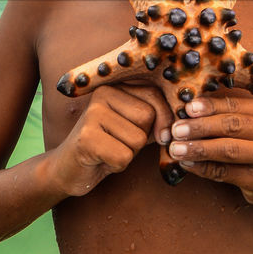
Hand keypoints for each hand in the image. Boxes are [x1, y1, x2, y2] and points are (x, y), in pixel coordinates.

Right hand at [47, 83, 173, 196]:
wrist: (68, 168)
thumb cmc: (109, 146)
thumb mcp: (136, 126)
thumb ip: (158, 117)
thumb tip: (184, 119)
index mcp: (115, 85)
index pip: (155, 97)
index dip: (162, 121)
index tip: (155, 134)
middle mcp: (102, 93)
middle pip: (148, 118)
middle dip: (140, 139)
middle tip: (119, 142)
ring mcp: (92, 114)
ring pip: (137, 140)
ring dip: (128, 153)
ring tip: (109, 149)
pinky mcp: (86, 138)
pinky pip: (123, 156)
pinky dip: (117, 165)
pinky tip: (101, 160)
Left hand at [167, 94, 252, 209]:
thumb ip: (227, 115)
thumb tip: (186, 109)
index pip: (235, 104)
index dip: (209, 106)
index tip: (186, 108)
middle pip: (232, 125)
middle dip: (200, 127)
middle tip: (175, 130)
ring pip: (229, 149)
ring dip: (199, 148)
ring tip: (176, 149)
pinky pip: (227, 172)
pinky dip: (204, 168)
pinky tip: (187, 165)